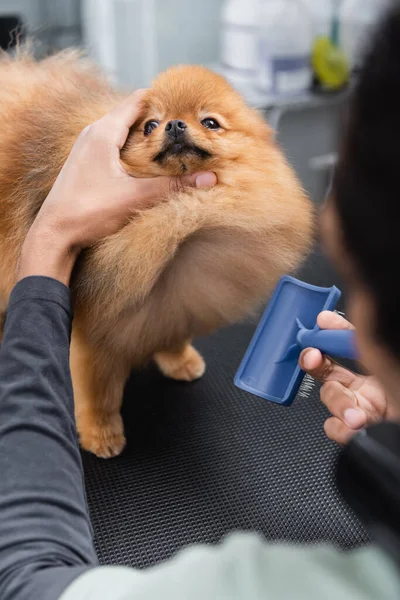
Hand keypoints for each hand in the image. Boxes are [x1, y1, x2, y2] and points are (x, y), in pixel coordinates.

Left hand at [17, 90, 216, 284]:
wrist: (54, 235)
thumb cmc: (88, 211)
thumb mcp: (136, 196)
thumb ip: (173, 186)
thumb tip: (209, 179)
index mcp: (103, 132)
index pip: (137, 101)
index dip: (162, 100)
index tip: (186, 104)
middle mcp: (93, 134)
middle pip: (131, 116)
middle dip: (158, 121)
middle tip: (185, 127)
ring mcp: (87, 149)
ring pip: (122, 133)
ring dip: (146, 138)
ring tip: (172, 145)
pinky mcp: (86, 165)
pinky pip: (114, 148)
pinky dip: (133, 151)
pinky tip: (147, 165)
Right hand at [299, 311, 394, 444]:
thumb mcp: (390, 360)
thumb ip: (369, 340)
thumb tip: (356, 313)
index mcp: (378, 365)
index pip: (348, 341)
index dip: (333, 330)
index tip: (323, 322)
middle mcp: (367, 386)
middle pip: (328, 368)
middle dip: (316, 360)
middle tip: (314, 358)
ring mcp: (361, 410)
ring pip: (329, 398)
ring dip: (337, 403)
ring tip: (356, 414)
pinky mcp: (358, 434)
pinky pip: (335, 429)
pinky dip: (340, 428)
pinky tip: (355, 427)